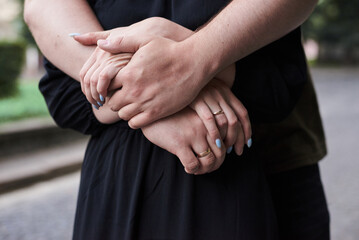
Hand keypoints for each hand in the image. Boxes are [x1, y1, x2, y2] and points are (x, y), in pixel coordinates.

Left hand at [75, 17, 195, 114]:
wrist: (193, 64)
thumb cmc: (170, 50)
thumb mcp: (145, 40)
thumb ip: (121, 42)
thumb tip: (101, 44)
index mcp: (128, 74)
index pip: (105, 86)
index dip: (108, 84)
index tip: (115, 83)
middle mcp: (134, 91)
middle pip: (112, 102)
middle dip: (115, 98)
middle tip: (123, 94)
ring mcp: (145, 104)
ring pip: (122, 114)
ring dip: (124, 109)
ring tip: (132, 102)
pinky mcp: (156, 113)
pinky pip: (135, 123)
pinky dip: (134, 119)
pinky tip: (140, 111)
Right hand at [142, 108, 225, 174]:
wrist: (150, 113)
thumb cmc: (171, 116)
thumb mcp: (192, 116)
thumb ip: (205, 126)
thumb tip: (219, 146)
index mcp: (209, 119)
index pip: (227, 140)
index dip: (223, 152)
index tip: (214, 156)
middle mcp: (204, 126)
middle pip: (221, 152)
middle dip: (216, 164)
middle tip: (206, 168)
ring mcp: (192, 135)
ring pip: (209, 161)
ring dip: (205, 169)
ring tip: (197, 169)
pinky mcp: (179, 144)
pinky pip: (193, 165)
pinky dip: (192, 170)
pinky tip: (186, 166)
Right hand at [190, 79, 251, 154]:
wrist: (175, 77)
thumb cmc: (189, 90)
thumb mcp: (208, 93)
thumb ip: (218, 104)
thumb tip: (229, 125)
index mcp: (226, 91)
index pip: (243, 113)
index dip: (247, 130)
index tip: (247, 144)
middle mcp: (220, 93)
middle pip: (236, 119)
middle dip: (238, 138)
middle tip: (236, 150)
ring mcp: (209, 96)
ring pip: (225, 121)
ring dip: (227, 137)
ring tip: (224, 149)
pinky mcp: (197, 100)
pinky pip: (210, 120)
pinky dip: (215, 133)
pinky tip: (215, 142)